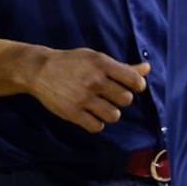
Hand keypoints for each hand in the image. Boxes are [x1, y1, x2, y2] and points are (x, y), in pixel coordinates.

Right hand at [27, 47, 150, 132]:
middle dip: (120, 99)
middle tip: (109, 95)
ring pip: (114, 116)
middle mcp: (94, 81)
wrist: (39, 69)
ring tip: (99, 106)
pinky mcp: (73, 113)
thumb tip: (147, 69)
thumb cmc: (71, 63)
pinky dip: (95, 122)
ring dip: (109, 112)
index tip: (129, 86)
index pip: (134, 81)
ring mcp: (83, 98)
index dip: (136, 86)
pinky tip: (89, 114)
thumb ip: (122, 67)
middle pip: (126, 100)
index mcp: (102, 64)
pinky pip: (97, 126)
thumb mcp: (95, 58)